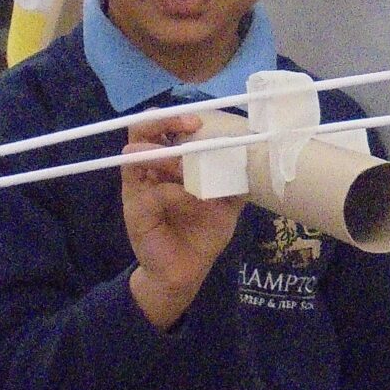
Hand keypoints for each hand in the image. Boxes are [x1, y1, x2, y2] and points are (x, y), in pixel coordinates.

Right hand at [123, 112, 246, 331]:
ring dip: (165, 156)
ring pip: (136, 155)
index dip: (178, 117)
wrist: (186, 272)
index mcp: (169, 163)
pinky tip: (190, 200)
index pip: (164, 127)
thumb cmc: (202, 233)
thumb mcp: (227, 202)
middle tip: (191, 125)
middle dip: (164, 121)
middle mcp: (150, 170)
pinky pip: (150, 193)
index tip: (202, 119)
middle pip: (140, 130)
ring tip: (188, 167)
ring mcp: (138, 189)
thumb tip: (255, 154)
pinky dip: (171, 192)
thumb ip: (235, 178)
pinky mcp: (134, 210)